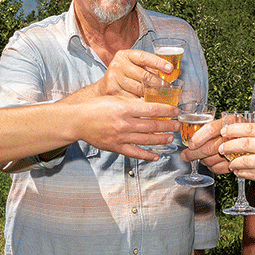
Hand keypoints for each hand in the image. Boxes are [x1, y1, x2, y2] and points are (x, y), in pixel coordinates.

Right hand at [58, 87, 177, 160]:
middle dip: (167, 125)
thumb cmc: (94, 107)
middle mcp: (124, 123)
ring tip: (170, 138)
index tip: (175, 110)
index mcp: (124, 108)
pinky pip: (135, 153)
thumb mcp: (114, 98)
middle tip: (176, 125)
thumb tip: (149, 103)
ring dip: (160, 139)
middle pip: (151, 125)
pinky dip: (147, 155)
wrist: (77, 121)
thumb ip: (131, 102)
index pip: (151, 109)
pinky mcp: (116, 147)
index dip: (166, 110)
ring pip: (146, 139)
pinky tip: (156, 155)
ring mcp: (120, 137)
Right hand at [91, 49, 174, 96]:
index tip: (170, 69)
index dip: (159, 62)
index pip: (145, 57)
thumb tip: (176, 72)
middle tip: (169, 89)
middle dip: (159, 83)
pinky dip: (142, 104)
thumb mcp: (135, 66)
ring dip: (152, 95)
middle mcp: (119, 64)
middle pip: (144, 75)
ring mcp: (114, 78)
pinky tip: (149, 106)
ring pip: (139, 89)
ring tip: (162, 98)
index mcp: (126, 55)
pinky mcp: (112, 91)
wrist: (103, 87)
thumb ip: (152, 67)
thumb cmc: (124, 75)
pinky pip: (132, 99)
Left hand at [179, 115, 232, 173]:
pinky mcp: (237, 163)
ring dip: (202, 160)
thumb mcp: (224, 121)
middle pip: (209, 148)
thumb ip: (209, 127)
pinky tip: (211, 161)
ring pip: (212, 160)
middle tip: (185, 155)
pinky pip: (219, 168)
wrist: (253, 137)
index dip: (198, 138)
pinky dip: (211, 167)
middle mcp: (234, 136)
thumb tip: (189, 136)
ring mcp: (237, 151)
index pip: (211, 129)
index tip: (190, 144)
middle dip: (193, 154)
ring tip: (200, 156)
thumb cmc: (234, 129)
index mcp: (229, 121)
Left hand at [218, 122, 254, 192]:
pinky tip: (239, 172)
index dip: (233, 129)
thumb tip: (247, 136)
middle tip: (221, 148)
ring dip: (233, 162)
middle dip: (227, 146)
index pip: (249, 128)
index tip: (224, 130)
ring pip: (244, 161)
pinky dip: (242, 173)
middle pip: (242, 144)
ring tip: (230, 162)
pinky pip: (251, 174)